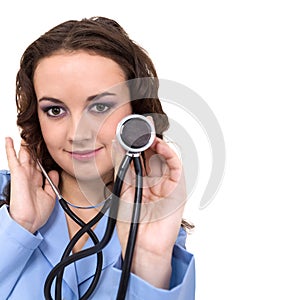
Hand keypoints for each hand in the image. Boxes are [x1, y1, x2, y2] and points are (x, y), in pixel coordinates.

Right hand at [5, 137, 58, 232]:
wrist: (29, 222)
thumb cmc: (37, 213)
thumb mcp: (50, 195)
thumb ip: (52, 182)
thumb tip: (54, 171)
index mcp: (37, 181)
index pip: (40, 165)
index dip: (43, 156)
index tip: (46, 147)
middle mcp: (30, 176)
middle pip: (32, 158)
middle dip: (34, 148)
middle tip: (36, 136)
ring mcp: (23, 174)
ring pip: (24, 155)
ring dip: (24, 145)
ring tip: (25, 134)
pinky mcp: (17, 175)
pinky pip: (13, 159)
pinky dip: (11, 149)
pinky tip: (9, 139)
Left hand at [115, 137, 186, 287]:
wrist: (142, 246)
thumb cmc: (132, 223)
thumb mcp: (124, 189)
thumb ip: (123, 167)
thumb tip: (116, 144)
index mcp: (140, 180)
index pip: (138, 155)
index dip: (133, 142)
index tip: (125, 129)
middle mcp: (154, 179)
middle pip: (151, 153)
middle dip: (144, 139)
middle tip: (136, 125)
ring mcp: (166, 183)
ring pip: (164, 156)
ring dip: (155, 143)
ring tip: (145, 132)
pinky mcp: (177, 188)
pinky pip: (176, 167)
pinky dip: (168, 153)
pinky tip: (158, 145)